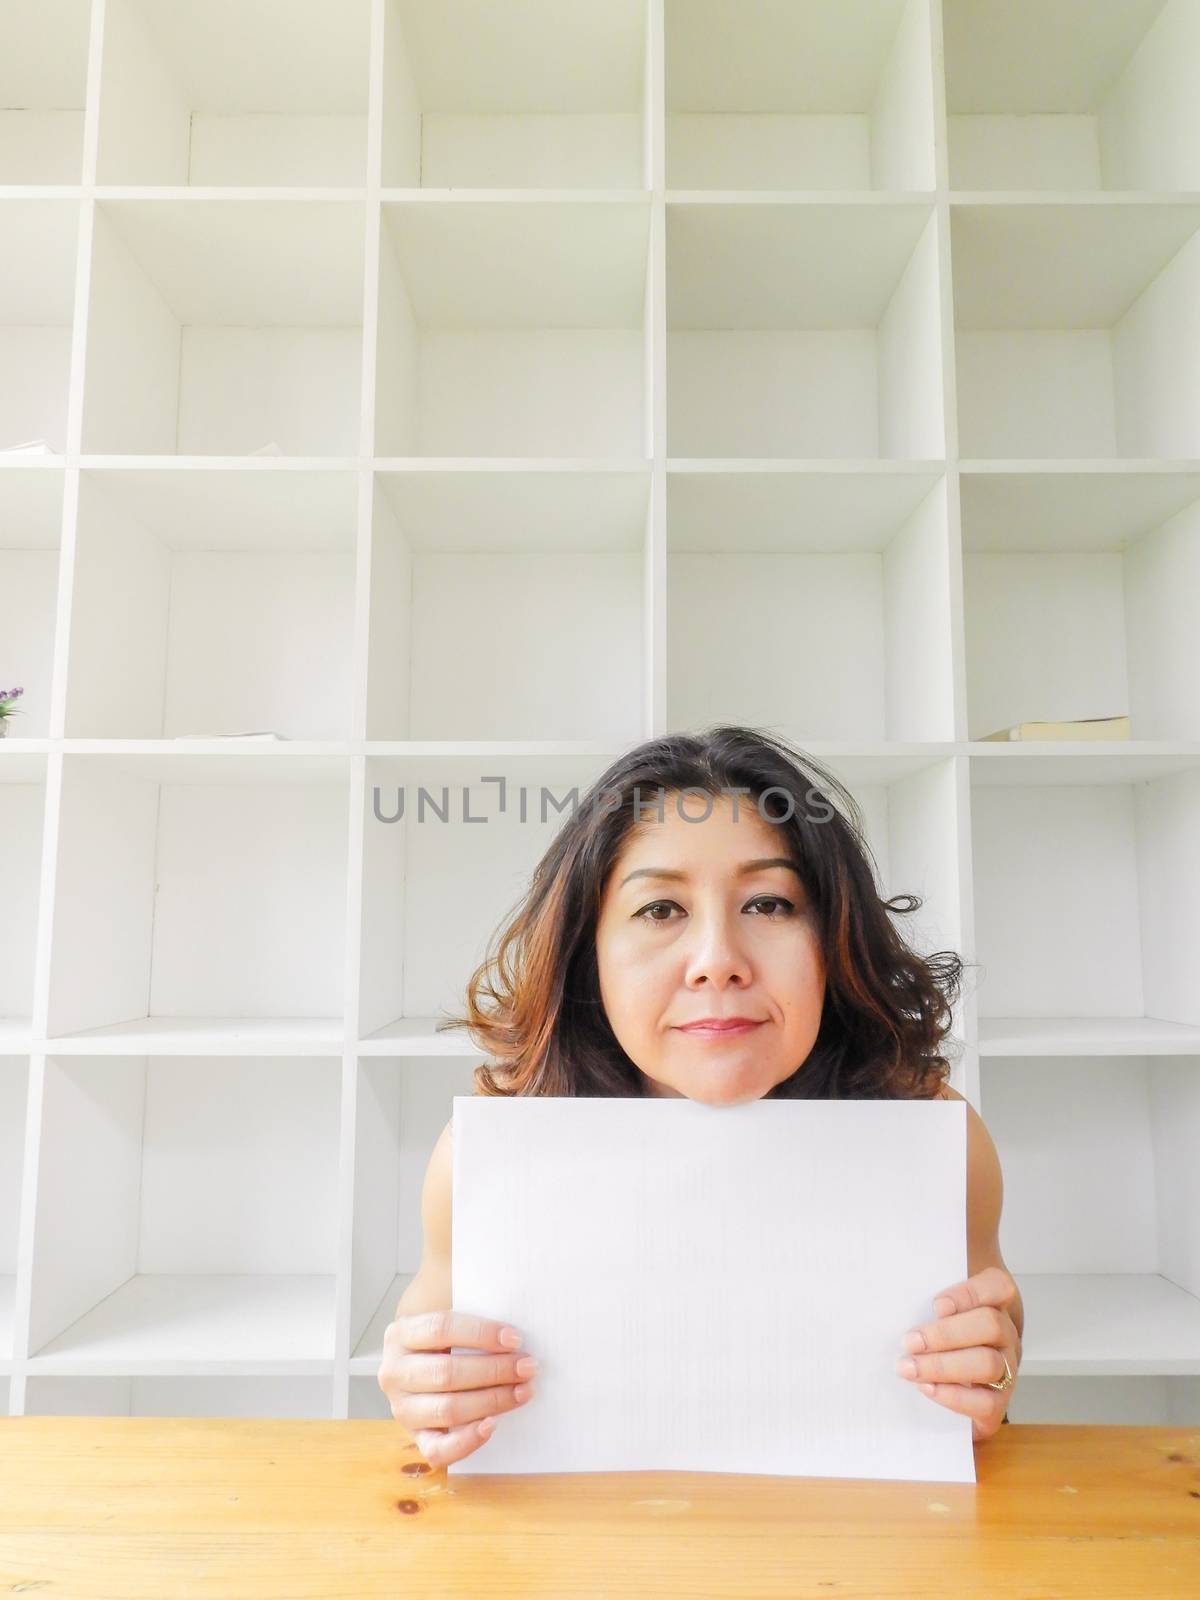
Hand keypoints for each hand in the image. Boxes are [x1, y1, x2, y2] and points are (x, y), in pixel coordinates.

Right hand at [378, 1309, 537, 1466]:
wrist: (425, 1355)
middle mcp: (394, 1372)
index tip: (515, 1338)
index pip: (441, 1328)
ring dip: (491, 1401)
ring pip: (447, 1409)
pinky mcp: (414, 1436)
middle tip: (528, 1366)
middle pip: (447, 1373)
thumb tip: (511, 1296)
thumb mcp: (448, 1303)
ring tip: (522, 1391)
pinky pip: (437, 1449)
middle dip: (494, 1371)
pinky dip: (466, 1441)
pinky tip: (492, 1426)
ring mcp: (402, 1407)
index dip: (481, 1333)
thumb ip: (471, 1297)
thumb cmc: (448, 1330)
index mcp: (400, 1333)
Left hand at [895, 1265, 1021, 1442]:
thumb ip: (925, 1290)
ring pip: (989, 1364)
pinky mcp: (999, 1401)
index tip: (936, 1305)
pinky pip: (988, 1403)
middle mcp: (1005, 1333)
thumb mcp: (935, 1301)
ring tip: (910, 1368)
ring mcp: (1007, 1367)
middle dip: (945, 1335)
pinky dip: (955, 1397)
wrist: (956, 1371)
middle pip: (991, 1325)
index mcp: (994, 1302)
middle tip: (909, 1342)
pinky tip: (928, 1388)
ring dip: (944, 1367)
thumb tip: (895, 1285)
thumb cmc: (940, 1329)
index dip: (969, 1294)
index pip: (998, 1286)